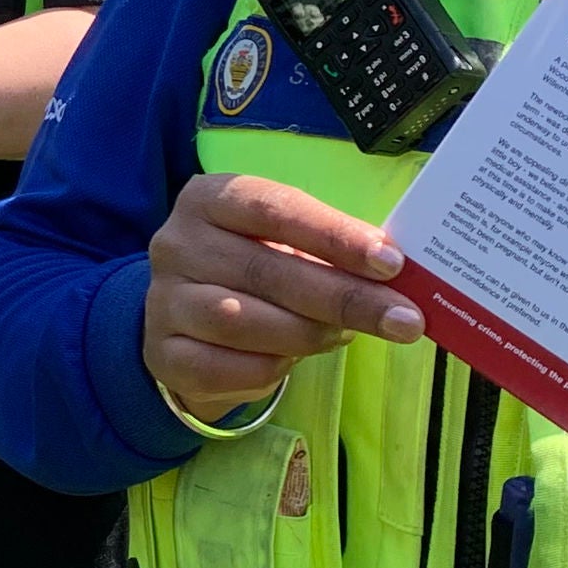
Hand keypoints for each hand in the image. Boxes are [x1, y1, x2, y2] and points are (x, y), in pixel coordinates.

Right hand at [143, 173, 422, 422]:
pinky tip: (293, 361)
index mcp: (210, 199)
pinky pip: (225, 367)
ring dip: (308, 333)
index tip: (390, 263)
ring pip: (242, 320)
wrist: (191, 322)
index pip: (274, 208)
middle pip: (266, 269)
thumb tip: (395, 272)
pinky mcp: (164, 354)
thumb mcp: (286, 243)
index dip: (334, 235)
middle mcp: (177, 243)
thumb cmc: (254, 268)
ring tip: (345, 335)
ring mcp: (164, 300)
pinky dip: (270, 368)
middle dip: (344, 297)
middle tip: (403, 319)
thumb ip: (330, 250)